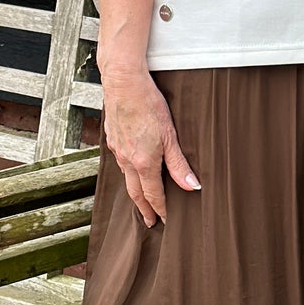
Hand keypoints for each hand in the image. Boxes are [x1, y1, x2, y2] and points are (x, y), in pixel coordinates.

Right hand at [98, 63, 200, 226]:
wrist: (123, 83)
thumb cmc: (148, 103)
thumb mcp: (169, 134)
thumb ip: (179, 163)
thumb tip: (191, 186)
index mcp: (143, 162)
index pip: (153, 195)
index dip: (160, 209)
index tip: (166, 220)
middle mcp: (127, 160)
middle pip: (136, 192)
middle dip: (144, 209)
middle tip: (150, 221)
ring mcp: (117, 150)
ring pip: (127, 178)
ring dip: (136, 192)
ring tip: (143, 200)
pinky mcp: (112, 139)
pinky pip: (120, 164)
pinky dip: (128, 174)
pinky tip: (133, 170)